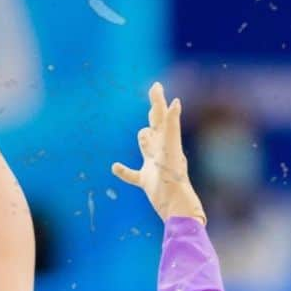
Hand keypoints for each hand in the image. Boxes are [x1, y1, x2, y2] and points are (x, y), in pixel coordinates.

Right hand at [111, 81, 206, 223]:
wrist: (176, 205)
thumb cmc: (174, 178)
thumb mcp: (171, 148)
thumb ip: (171, 125)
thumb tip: (176, 102)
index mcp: (166, 141)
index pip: (161, 116)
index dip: (158, 101)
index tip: (156, 86)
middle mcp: (161, 151)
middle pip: (155, 126)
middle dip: (154, 111)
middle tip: (155, 95)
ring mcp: (154, 166)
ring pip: (145, 147)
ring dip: (143, 139)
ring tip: (144, 133)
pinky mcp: (147, 181)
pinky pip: (133, 174)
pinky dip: (124, 171)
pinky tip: (115, 168)